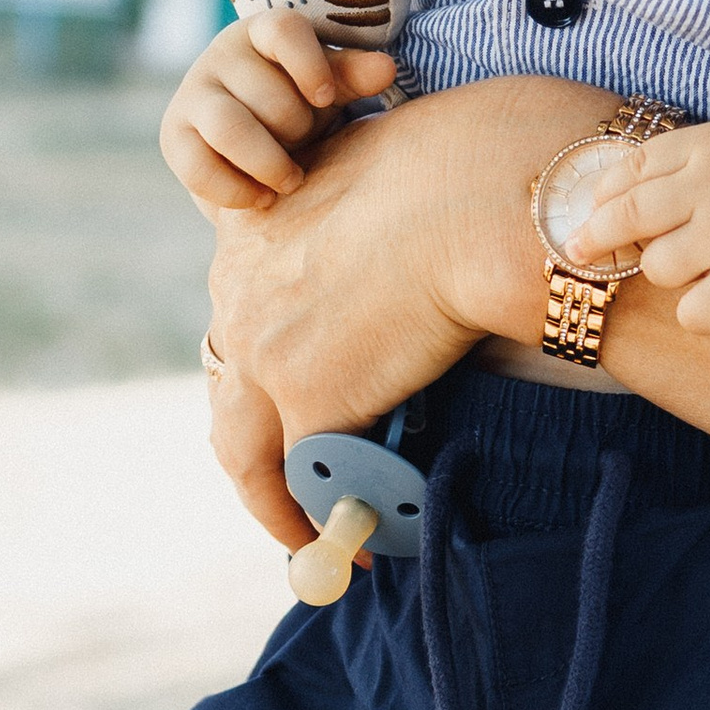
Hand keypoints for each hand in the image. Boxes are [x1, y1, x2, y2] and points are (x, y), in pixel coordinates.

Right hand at [160, 13, 396, 212]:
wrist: (255, 147)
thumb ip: (354, 76)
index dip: (309, 64)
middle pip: (265, 93)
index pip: (283, 30)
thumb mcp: (328, 88)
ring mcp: (192, 94)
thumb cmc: (301, 104)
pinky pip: (198, 167)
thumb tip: (385, 68)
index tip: (326, 98)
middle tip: (308, 145)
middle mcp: (221, 56)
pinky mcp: (174, 137)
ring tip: (292, 180)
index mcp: (263, 32)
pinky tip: (263, 199)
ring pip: (229, 128)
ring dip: (269, 162)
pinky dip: (236, 190)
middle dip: (296, 129)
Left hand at [201, 74, 608, 541]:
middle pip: (229, 394)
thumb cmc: (465, 166)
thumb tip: (416, 239)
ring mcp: (267, 352)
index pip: (242, 319)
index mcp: (253, 232)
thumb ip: (372, 219)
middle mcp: (240, 294)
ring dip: (273, 501)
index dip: (265, 368)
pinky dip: (331, 518)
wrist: (480, 192)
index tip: (290, 391)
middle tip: (283, 487)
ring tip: (306, 538)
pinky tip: (366, 544)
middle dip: (255, 450)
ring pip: (246, 451)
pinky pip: (309, 480)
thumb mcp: (386, 176)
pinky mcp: (310, 399)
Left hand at [573, 120, 709, 332]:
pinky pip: (690, 314)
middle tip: (579, 251)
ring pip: (656, 269)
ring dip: (673, 273)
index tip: (588, 214)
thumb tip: (614, 188)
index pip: (630, 170)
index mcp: (708, 147)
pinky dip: (701, 313)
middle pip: (625, 218)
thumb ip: (687, 159)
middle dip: (595, 237)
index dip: (602, 196)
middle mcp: (709, 188)